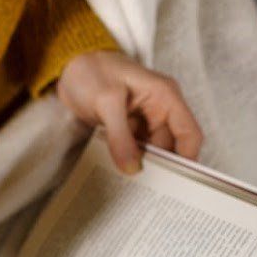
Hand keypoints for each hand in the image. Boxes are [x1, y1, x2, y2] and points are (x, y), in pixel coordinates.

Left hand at [54, 50, 203, 173]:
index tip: (177, 183)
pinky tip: (122, 174)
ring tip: (135, 187)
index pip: (189, 133)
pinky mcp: (128, 128)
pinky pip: (135, 149)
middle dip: (162, 167)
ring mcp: (144, 120)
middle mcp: (160, 109)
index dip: (187, 159)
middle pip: (171, 147)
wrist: (67, 65)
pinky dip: (130, 160)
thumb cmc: (90, 69)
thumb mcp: (106, 100)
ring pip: (152, 151)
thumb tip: (132, 168)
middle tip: (150, 190)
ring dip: (144, 165)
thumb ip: (120, 135)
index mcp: (165, 96)